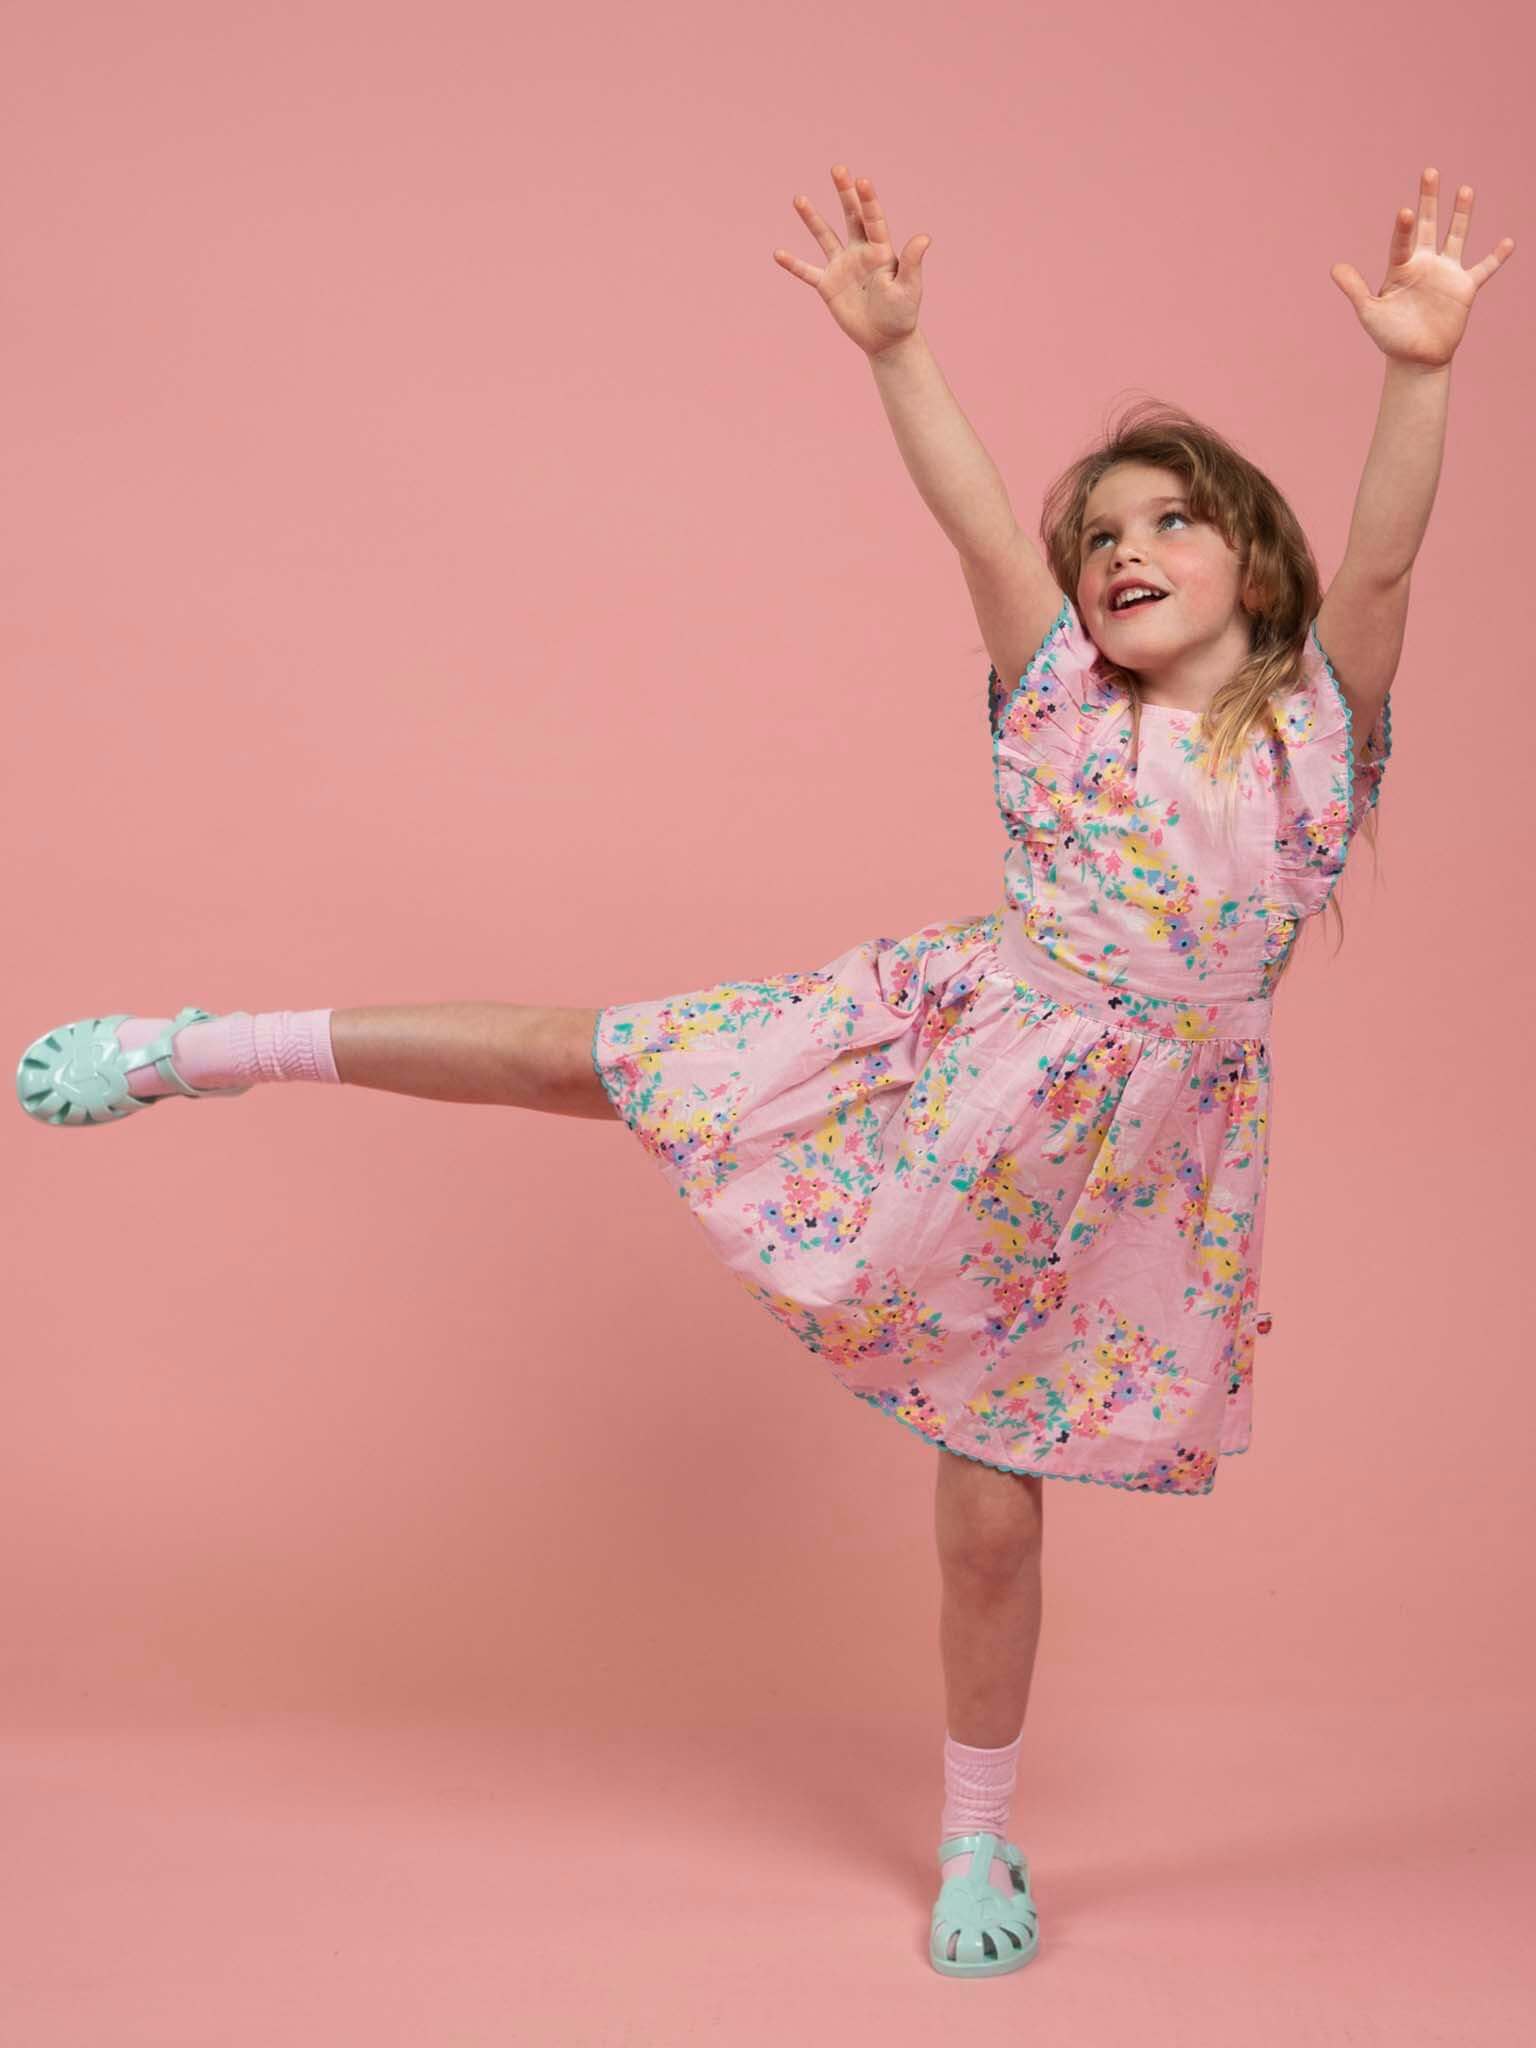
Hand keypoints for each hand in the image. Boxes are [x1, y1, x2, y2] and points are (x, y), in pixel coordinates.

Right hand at [773, 166, 929, 355]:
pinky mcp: (828, 285)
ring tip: (799, 199)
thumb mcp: (910, 288)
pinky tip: (778, 254)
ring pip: (825, 237)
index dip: (867, 200)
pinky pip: (807, 272)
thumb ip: (913, 262)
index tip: (861, 180)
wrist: (886, 339)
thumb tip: (924, 237)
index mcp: (880, 250)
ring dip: (812, 218)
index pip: (873, 219)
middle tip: (838, 168)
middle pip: (850, 216)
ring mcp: (842, 267)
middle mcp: (859, 252)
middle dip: (844, 193)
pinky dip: (793, 264)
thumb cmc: (902, 313)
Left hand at [1330, 166, 1514, 367]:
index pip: (1402, 241)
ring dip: (1461, 215)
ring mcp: (1446, 273)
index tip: (1405, 211)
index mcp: (1401, 268)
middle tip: (1429, 172)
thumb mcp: (1369, 313)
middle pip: (1428, 225)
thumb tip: (1335, 268)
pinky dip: (1496, 257)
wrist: (1415, 358)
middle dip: (1429, 200)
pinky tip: (1508, 242)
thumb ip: (1355, 289)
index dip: (1404, 227)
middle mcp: (1424, 264)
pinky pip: (1484, 269)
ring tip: (1465, 189)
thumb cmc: (1390, 336)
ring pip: (1456, 237)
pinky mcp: (1465, 288)